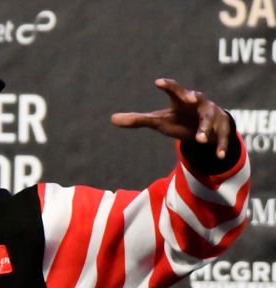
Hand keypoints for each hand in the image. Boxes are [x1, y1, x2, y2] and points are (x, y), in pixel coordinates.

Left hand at [110, 78, 230, 158]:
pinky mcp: (222, 129)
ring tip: (200, 139)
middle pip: (197, 98)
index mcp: (181, 99)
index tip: (157, 82)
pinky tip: (219, 156)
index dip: (167, 86)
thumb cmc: (178, 119)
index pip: (174, 90)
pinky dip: (221, 147)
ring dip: (206, 129)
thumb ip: (138, 120)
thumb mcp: (159, 121)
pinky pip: (222, 138)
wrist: (206, 125)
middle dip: (193, 98)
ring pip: (210, 120)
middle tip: (190, 99)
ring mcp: (212, 116)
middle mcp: (199, 104)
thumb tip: (112, 119)